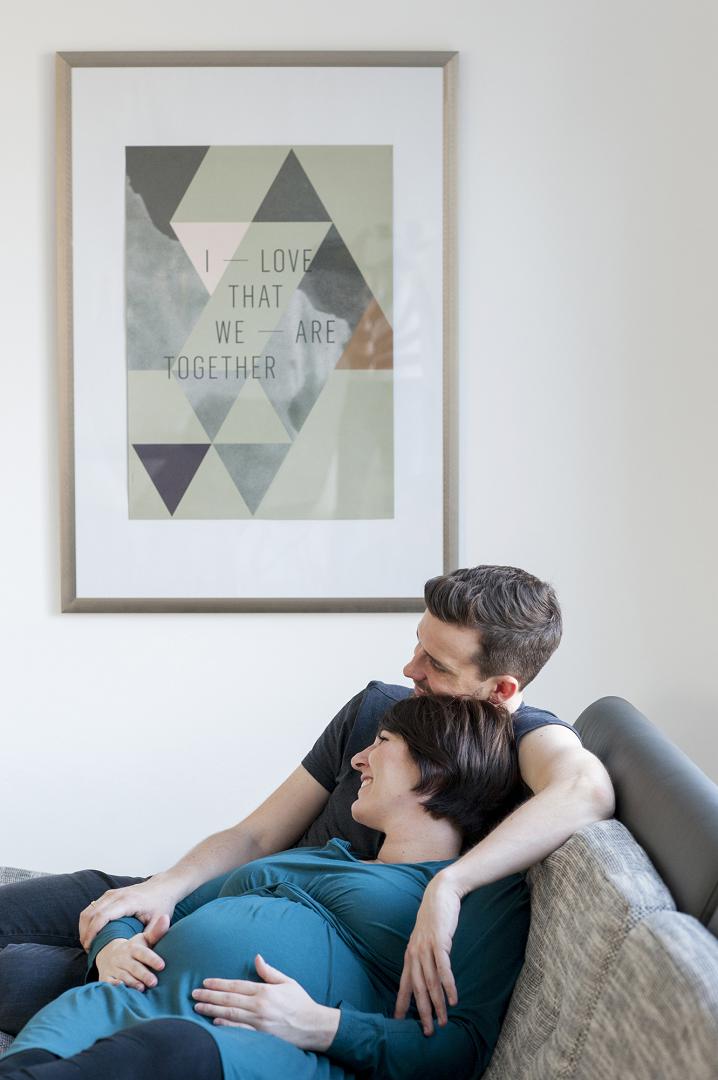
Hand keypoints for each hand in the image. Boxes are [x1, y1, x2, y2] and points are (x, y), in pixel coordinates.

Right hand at [79, 876, 178, 949]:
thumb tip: (144, 953)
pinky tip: (92, 933)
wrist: (164, 886)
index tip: (89, 948)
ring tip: (89, 943)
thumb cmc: (162, 905)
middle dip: (84, 933)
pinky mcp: (110, 894)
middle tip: (88, 950)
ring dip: (84, 927)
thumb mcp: (159, 921)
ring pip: (88, 909)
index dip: (92, 933)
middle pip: (90, 913)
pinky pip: (92, 907)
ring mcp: (112, 893)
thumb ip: (151, 935)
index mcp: (127, 902)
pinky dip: (88, 921)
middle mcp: (117, 895)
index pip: (102, 916)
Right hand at [95, 914, 169, 990]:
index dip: (152, 959)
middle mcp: (122, 958)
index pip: (143, 953)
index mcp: (133, 948)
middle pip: (134, 967)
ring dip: (132, 983)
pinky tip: (122, 990)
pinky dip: (114, 987)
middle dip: (144, 974)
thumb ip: (156, 932)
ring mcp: (113, 968)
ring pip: (123, 976)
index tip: (162, 965)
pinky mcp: (105, 978)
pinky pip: (109, 983)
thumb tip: (166, 917)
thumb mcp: (144, 940)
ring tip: (142, 989)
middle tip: (154, 982)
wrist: (109, 954)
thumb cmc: (134, 949)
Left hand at [192, 955, 339, 1051]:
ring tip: (198, 1006)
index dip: (219, 983)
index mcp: (264, 991)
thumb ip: (269, 972)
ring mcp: (258, 1022)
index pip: (236, 985)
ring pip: (230, 1014)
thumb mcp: (287, 982)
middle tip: (194, 993)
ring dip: (212, 1009)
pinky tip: (214, 1021)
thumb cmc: (300, 1002)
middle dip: (209, 995)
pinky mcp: (260, 1035)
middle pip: (229, 999)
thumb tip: (257, 957)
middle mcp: (259, 1006)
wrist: (312, 1026)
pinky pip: (239, 1030)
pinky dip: (225, 1026)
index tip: (205, 982)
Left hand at [394, 872, 461, 1034]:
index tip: (399, 1023)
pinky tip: (454, 999)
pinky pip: (443, 969)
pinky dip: (448, 986)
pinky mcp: (440, 942)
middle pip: (417, 989)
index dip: (402, 1004)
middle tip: (428, 1032)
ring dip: (437, 1004)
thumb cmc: (434, 918)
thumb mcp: (425, 939)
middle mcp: (415, 954)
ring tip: (443, 1021)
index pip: (404, 984)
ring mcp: (426, 948)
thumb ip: (424, 956)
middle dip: (423, 1012)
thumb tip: (426, 975)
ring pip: (430, 983)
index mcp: (410, 955)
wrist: (440, 893)